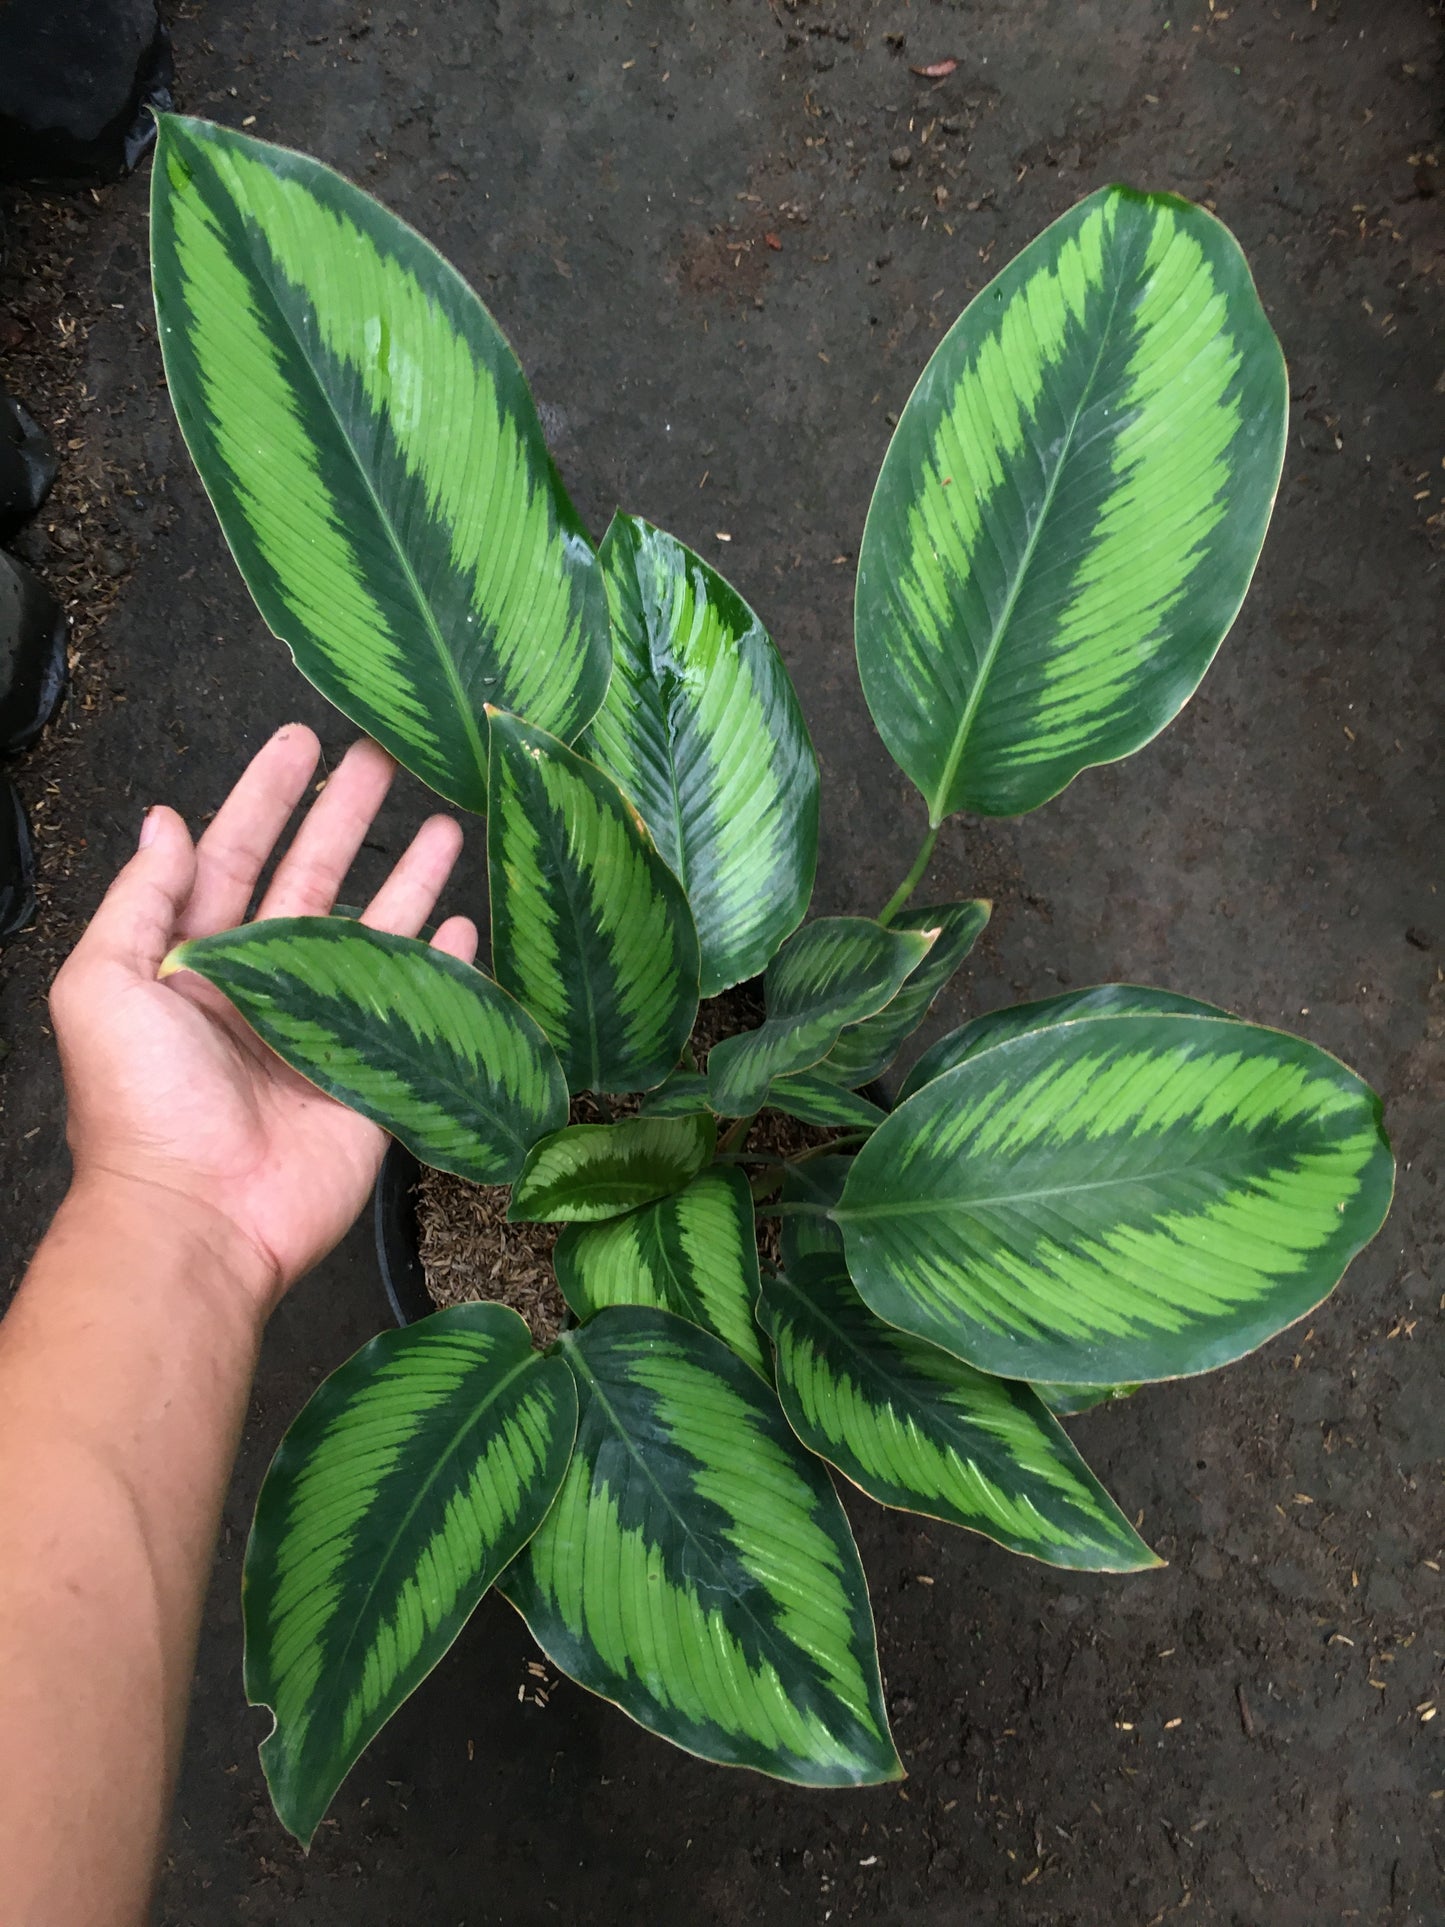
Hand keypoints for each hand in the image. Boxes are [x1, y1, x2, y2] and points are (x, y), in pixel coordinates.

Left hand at [48, 726, 477, 1316]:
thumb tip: (164, 820)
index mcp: (196, 961)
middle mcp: (265, 984)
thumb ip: (139, 902)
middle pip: (314, 880)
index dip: (267, 796)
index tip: (302, 740)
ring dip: (410, 877)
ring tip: (450, 822)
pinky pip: (420, 1003)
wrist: (200, 1219)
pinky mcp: (374, 1073)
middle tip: (389, 757)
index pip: (234, 855)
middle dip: (349, 818)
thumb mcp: (102, 988)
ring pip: (376, 931)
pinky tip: (469, 920)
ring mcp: (324, 1027)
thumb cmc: (141, 1107)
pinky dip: (448, 963)